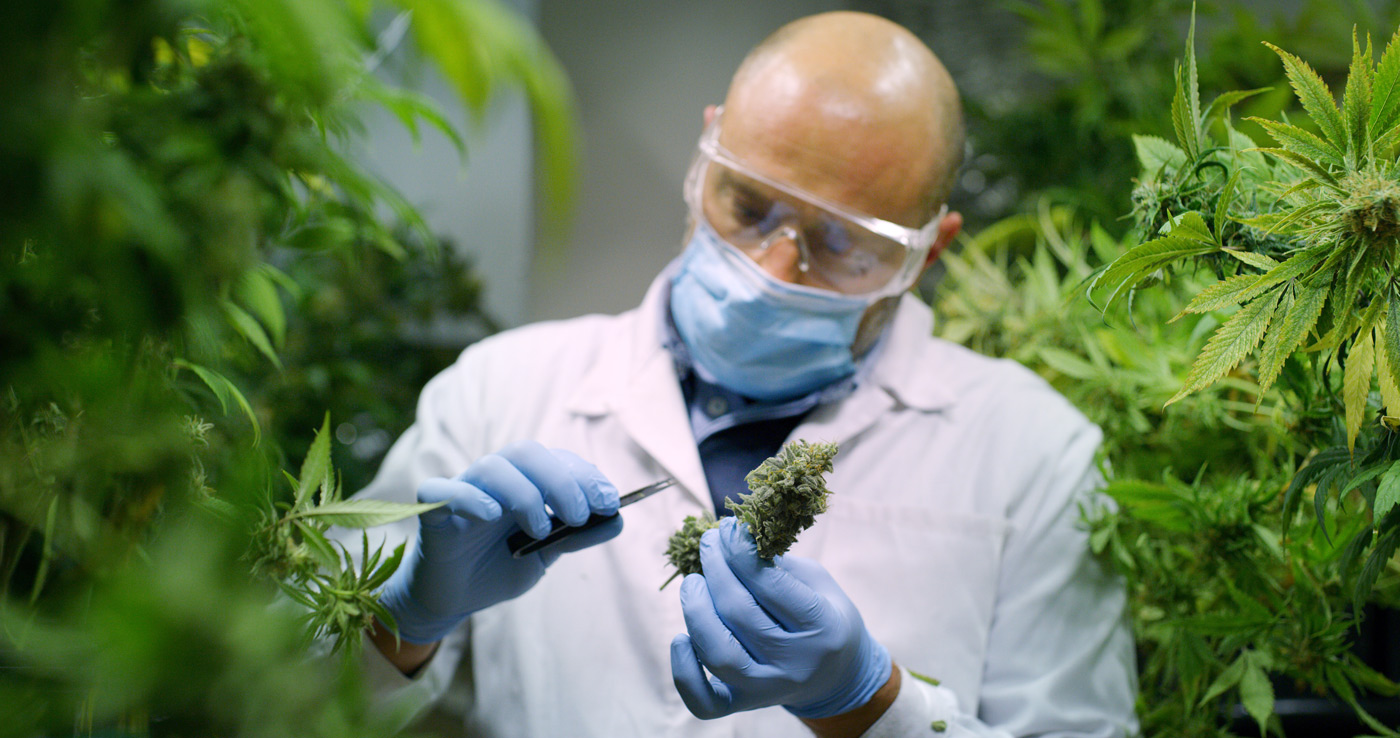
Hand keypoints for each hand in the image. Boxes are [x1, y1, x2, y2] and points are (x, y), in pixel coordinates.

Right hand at [377, 441, 621, 643]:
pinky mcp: (433, 514)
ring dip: (524, 493)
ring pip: (491, 467)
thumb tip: (618, 519)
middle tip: (580, 515)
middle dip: (561, 480)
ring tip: (540, 528)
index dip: (585, 475)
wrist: (456, 600)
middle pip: (525, 453)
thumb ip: (576, 536)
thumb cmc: (499, 568)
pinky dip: (469, 497)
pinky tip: (493, 516)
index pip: (556, 460)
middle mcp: (494, 480)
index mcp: (523, 482)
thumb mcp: (545, 554)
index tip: (609, 502)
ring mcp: (463, 492)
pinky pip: (441, 490)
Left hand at [670, 517, 891, 719]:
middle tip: (709, 542)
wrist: (837, 675)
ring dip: (696, 610)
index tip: (728, 528)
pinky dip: (684, 672)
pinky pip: (705, 701)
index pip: (771, 585)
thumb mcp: (816, 582)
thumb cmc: (823, 616)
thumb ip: (777, 564)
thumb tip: (731, 536)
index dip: (741, 552)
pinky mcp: (743, 704)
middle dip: (716, 569)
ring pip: (718, 653)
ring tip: (693, 581)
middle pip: (739, 613)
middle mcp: (795, 663)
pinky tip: (681, 639)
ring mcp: (768, 689)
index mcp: (823, 626)